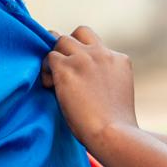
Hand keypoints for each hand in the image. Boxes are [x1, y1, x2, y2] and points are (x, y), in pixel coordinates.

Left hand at [44, 26, 137, 144]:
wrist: (113, 133)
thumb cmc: (116, 126)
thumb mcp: (118, 94)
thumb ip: (106, 80)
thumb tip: (88, 86)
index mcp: (120, 60)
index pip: (98, 45)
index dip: (86, 56)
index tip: (81, 74)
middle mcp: (102, 54)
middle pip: (80, 32)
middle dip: (68, 46)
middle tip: (62, 67)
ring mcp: (84, 59)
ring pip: (61, 40)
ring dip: (55, 56)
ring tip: (54, 78)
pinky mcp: (67, 68)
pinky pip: (49, 58)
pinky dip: (46, 71)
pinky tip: (51, 87)